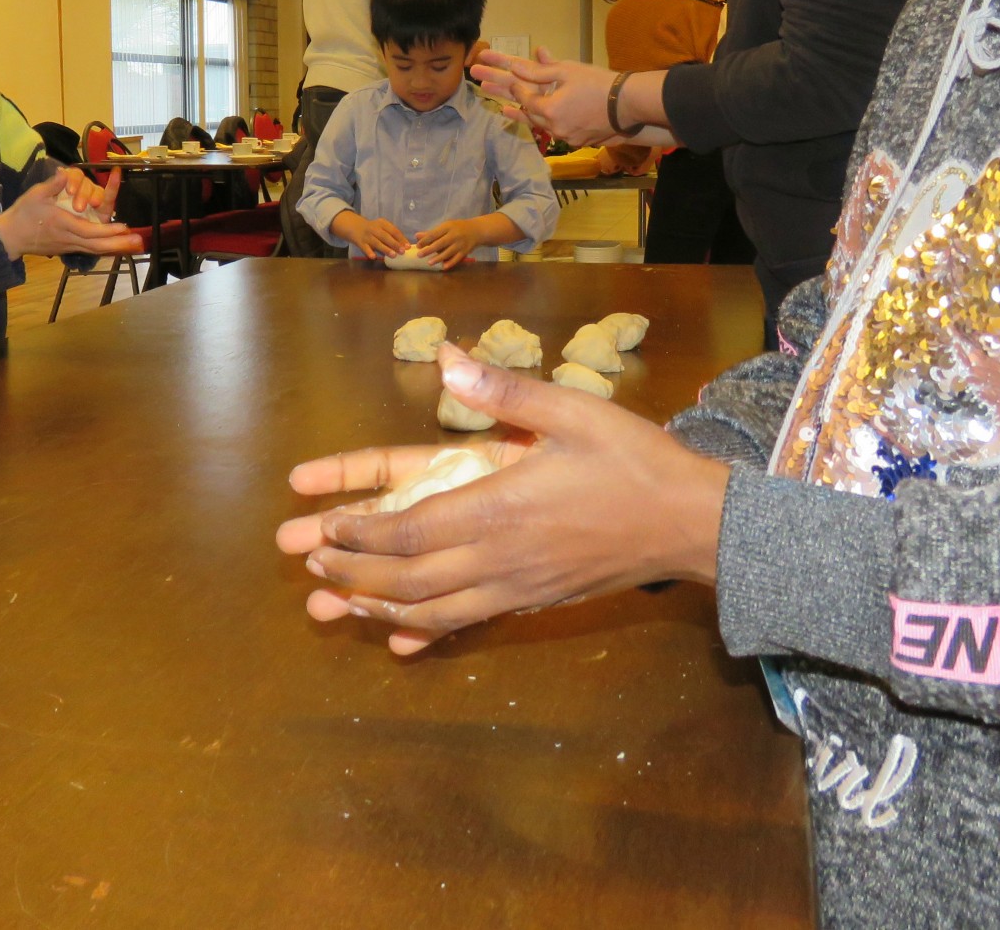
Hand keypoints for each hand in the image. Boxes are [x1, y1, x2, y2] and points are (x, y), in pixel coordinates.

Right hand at [0, 167, 133, 256]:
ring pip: (96, 250)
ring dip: (117, 248)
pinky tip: (120, 249)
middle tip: (139, 242)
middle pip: (97, 245)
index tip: (124, 227)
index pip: (88, 230)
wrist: (10, 237)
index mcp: (61, 224)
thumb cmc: (22, 213)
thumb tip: (64, 172)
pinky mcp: (68, 249)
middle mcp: (68, 238)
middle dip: (119, 244)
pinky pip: (91, 251)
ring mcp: (69, 246)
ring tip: (136, 247)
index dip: (107, 230)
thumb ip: (52, 184)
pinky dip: (106, 250)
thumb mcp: (35, 194)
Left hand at [275, 344, 729, 653]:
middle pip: (406, 577)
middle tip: (307, 562)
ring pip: (430, 610)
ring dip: (375, 606)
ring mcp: (515, 586)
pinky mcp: (532, 601)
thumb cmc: (633, 461)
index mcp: (500, 505)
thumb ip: (504, 389)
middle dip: (351, 570)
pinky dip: (425, 633)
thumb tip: (446, 356)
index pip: (410, 528)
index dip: (359, 530)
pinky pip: (467, 623)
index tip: (322, 524)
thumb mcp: (573, 410)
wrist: (691, 524)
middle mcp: (499, 556)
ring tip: (332, 602)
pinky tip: (396, 643)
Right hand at [332, 211, 409, 259]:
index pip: (393, 231)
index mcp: (382, 223)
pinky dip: (369, 252)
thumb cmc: (373, 229)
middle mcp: (374, 228)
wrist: (354, 226)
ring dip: (385, 249)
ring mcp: (367, 235)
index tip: (408, 246)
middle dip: (395, 244)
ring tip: (393, 255)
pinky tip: (373, 257)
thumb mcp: (382, 228)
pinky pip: (365, 248)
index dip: (401, 239)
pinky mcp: (360, 242)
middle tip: (402, 251)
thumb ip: (391, 235)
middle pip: (386, 236)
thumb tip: (404, 246)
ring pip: (377, 243)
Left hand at [413, 217, 486, 267]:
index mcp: (447, 227)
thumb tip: (416, 236)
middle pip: (440, 243)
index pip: (434, 234)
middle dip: (429, 250)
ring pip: (448, 252)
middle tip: (419, 255)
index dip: (425, 240)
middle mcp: (454, 235)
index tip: (418, 246)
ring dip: (438, 258)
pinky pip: (457, 259)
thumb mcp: (445, 227)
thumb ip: (431, 233)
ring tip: (429, 262)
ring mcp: (460, 244)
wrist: (476, 230)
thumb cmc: (457, 228)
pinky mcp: (465, 251)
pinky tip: (443, 267)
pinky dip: (450, 263)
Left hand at [472, 48, 623, 145]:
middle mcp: (553, 127)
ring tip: (503, 106)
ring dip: (523, 113)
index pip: (523, 97)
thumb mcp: (568, 72)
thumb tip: (515, 66)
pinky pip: (555, 130)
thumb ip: (540, 71)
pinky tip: (540, 119)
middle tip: (481, 86)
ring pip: (540, 123)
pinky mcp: (577, 141)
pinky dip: (545, 122)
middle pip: (525, 112)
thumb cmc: (599, 84)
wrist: (628, 106)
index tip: (498, 74)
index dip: (510, 84)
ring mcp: (566, 136)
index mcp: (549, 110)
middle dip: (504, 97)